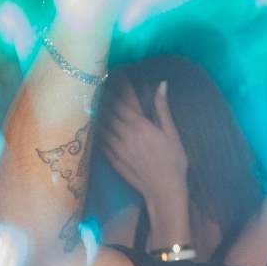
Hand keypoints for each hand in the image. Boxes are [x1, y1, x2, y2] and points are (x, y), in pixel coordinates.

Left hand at [100, 80, 186, 203]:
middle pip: (108, 109)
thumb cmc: (173, 162)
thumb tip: (162, 84)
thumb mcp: (172, 134)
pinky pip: (98, 139)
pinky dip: (95, 128)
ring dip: (97, 110)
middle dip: (103, 95)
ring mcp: (115, 147)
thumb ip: (163, 109)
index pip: (122, 100)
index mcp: (140, 125)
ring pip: (101, 123)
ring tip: (93, 99)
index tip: (112, 75)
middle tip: (98, 83)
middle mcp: (124, 133)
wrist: (164, 190)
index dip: (115, 86)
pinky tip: (93, 122)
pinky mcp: (111, 158)